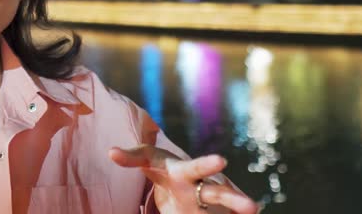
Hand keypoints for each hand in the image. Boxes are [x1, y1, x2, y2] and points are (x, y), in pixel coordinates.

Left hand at [109, 145, 258, 213]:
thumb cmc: (161, 166)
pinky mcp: (208, 212)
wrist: (178, 179)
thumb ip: (130, 157)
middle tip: (251, 207)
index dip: (207, 165)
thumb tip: (110, 152)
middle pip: (216, 192)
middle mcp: (200, 187)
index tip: (222, 161)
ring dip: (238, 210)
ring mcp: (207, 202)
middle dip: (231, 199)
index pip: (194, 167)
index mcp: (183, 172)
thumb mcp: (146, 159)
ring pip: (223, 209)